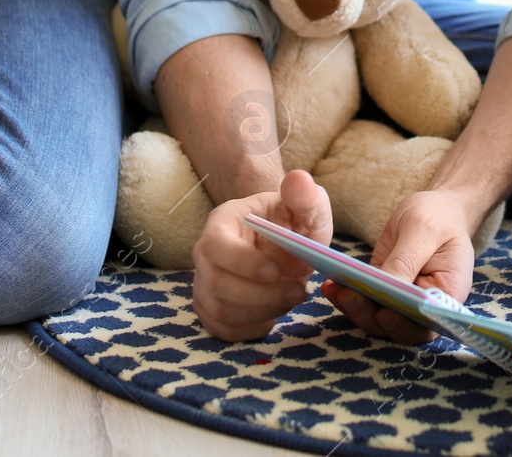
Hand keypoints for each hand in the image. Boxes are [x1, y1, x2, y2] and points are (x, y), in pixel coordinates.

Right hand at [191, 169, 331, 340]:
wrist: (284, 242)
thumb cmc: (292, 221)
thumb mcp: (307, 206)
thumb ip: (305, 195)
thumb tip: (298, 180)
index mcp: (222, 223)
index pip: (215, 245)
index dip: (243, 263)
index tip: (278, 271)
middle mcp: (205, 255)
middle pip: (216, 285)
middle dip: (261, 295)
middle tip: (299, 292)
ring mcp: (204, 284)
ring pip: (220, 311)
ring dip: (261, 312)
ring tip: (292, 299)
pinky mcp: (212, 310)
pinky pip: (222, 331)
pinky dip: (251, 329)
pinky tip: (275, 314)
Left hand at [321, 189, 475, 343]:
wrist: (435, 209)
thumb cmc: (438, 218)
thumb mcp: (424, 231)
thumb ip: (406, 261)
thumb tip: (387, 290)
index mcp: (447, 296)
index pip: (427, 324)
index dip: (406, 325)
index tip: (385, 313)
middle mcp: (426, 306)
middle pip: (399, 327)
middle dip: (371, 315)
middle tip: (349, 296)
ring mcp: (403, 301)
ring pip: (377, 318)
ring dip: (354, 308)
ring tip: (334, 289)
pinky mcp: (384, 291)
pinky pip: (366, 301)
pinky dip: (348, 296)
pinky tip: (332, 284)